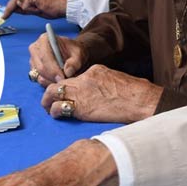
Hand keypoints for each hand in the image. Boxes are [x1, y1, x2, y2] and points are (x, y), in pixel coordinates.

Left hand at [3, 0, 66, 19]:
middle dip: (10, 9)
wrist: (64, 6)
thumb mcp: (36, 9)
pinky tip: (41, 8)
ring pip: (21, 3)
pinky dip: (32, 10)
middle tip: (4, 16)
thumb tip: (14, 10)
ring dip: (29, 10)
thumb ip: (25, 8)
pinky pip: (26, 6)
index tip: (5, 13)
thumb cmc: (54, 8)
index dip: (11, 6)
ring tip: (41, 9)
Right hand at [29, 31, 86, 82]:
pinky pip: (39, 80)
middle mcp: (35, 49)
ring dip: (51, 81)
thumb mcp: (79, 54)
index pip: (45, 56)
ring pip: (39, 75)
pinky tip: (58, 82)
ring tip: (63, 81)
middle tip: (63, 82)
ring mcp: (33, 60)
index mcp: (44, 39)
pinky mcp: (34, 70)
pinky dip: (49, 83)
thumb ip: (74, 62)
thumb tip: (67, 72)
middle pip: (40, 67)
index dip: (53, 68)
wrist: (72, 54)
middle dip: (52, 77)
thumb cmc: (74, 51)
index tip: (62, 77)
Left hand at [42, 66, 162, 122]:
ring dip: (48, 101)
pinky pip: (58, 107)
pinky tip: (56, 115)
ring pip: (52, 93)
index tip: (63, 90)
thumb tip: (92, 90)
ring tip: (48, 107)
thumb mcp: (113, 78)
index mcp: (93, 70)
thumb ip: (99, 81)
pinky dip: (54, 111)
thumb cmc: (132, 92)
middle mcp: (83, 79)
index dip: (65, 84)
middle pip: (58, 82)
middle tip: (48, 98)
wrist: (138, 100)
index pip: (72, 76)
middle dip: (50, 91)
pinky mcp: (80, 107)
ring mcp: (81, 93)